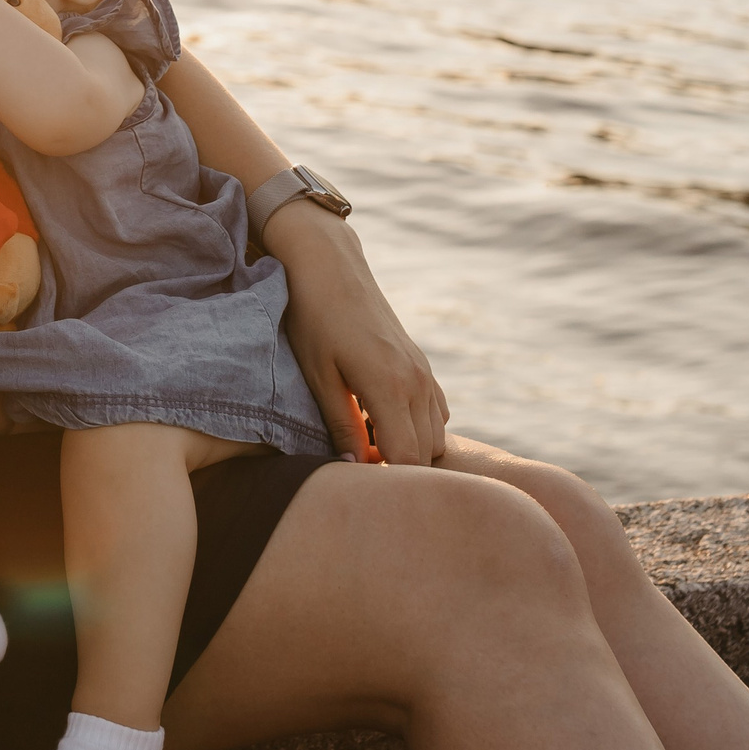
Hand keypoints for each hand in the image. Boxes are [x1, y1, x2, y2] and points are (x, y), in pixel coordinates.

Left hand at [266, 202, 449, 464]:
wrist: (329, 265)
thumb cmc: (313, 318)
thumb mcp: (318, 375)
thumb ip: (341, 425)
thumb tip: (354, 468)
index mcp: (390, 387)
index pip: (407, 459)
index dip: (386, 481)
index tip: (357, 484)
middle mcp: (417, 382)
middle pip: (427, 454)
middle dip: (399, 470)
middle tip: (358, 468)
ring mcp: (423, 371)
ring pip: (435, 436)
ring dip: (408, 449)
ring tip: (366, 445)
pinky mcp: (420, 364)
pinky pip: (435, 412)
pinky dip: (416, 428)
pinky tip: (380, 422)